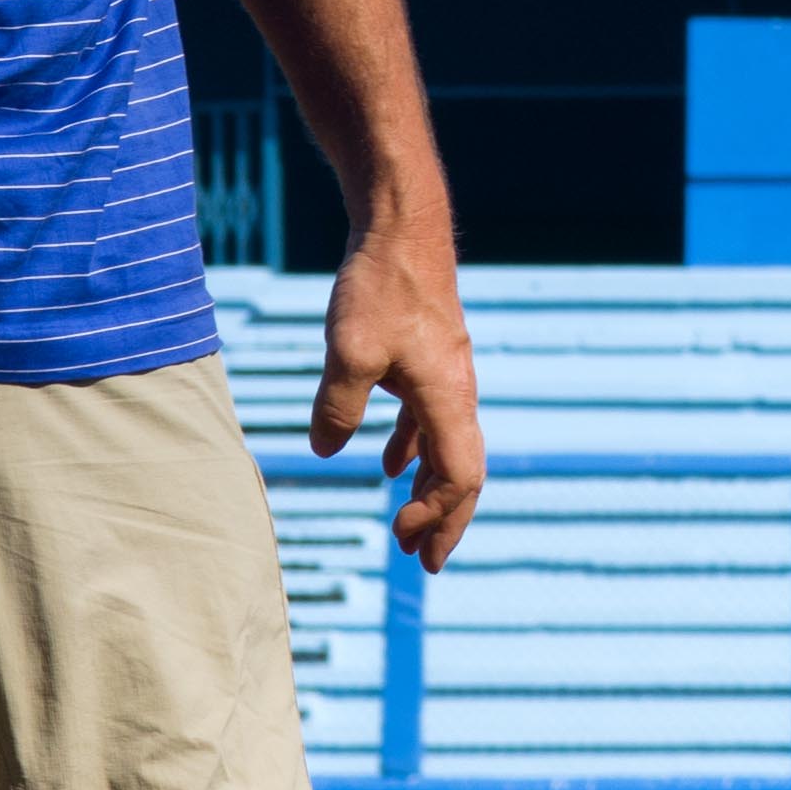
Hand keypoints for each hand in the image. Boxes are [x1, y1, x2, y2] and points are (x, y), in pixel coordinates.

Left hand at [318, 221, 485, 572]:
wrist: (402, 227)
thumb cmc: (380, 286)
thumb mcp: (348, 352)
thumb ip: (337, 407)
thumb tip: (326, 450)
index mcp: (449, 397)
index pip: (460, 476)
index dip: (436, 514)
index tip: (400, 538)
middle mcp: (457, 392)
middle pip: (464, 471)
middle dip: (445, 519)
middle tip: (424, 562)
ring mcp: (446, 375)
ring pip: (448, 447)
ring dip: (429, 490)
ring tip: (407, 524)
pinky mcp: (429, 359)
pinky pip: (431, 420)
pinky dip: (413, 450)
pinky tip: (387, 466)